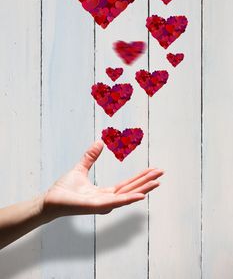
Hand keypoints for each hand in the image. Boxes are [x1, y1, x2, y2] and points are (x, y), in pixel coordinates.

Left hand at [42, 140, 163, 220]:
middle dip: (146, 181)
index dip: (140, 177)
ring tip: (157, 182)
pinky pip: (116, 202)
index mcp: (105, 192)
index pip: (127, 184)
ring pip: (127, 195)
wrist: (50, 199)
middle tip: (161, 173)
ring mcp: (103, 204)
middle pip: (131, 189)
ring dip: (143, 189)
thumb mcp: (81, 168)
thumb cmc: (64, 189)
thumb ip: (90, 156)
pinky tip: (141, 195)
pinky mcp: (97, 206)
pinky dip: (129, 199)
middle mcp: (107, 199)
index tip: (152, 169)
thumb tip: (99, 141)